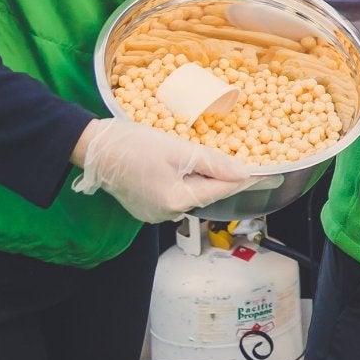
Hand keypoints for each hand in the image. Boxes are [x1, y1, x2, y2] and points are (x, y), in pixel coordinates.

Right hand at [70, 118, 250, 222]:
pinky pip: (174, 193)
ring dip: (201, 177)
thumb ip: (213, 163)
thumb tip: (243, 173)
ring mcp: (154, 213)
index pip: (220, 190)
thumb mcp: (178, 149)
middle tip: (241, 160)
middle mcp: (167, 214)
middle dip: (221, 176)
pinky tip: (185, 165)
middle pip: (205, 193)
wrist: (94, 148)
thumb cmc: (133, 145)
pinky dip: (183, 180)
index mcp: (177, 202)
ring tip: (210, 158)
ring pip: (190, 193)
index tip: (266, 173)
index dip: (243, 179)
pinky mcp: (145, 207)